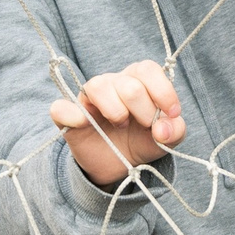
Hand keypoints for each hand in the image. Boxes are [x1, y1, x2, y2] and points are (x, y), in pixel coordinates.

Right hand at [51, 60, 183, 186]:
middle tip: (145, 125)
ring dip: (116, 110)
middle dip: (143, 109)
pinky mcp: (69, 117)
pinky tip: (84, 124)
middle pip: (128, 84)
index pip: (148, 70)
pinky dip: (71, 114)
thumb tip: (162, 129)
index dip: (163, 91)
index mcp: (138, 80)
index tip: (171, 114)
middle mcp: (113, 83)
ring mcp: (89, 98)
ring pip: (98, 86)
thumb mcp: (166, 139)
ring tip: (121, 124)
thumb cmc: (142, 141)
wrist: (118, 165)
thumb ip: (174, 130)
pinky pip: (61, 107)